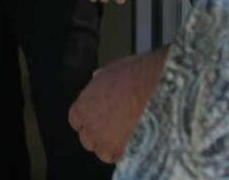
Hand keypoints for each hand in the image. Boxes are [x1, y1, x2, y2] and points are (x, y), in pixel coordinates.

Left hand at [69, 48, 166, 162]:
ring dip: (109, 146)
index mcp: (83, 105)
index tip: (96, 119)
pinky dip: (122, 153)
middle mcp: (89, 124)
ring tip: (123, 138)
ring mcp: (102, 138)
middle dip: (97, 134)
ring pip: (100, 151)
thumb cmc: (134, 75)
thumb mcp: (111, 70)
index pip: (76, 120)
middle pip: (86, 138)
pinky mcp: (118, 147)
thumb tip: (97, 76)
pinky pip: (115, 157)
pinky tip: (131, 145)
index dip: (88, 120)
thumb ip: (101, 78)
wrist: (153, 87)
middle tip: (112, 128)